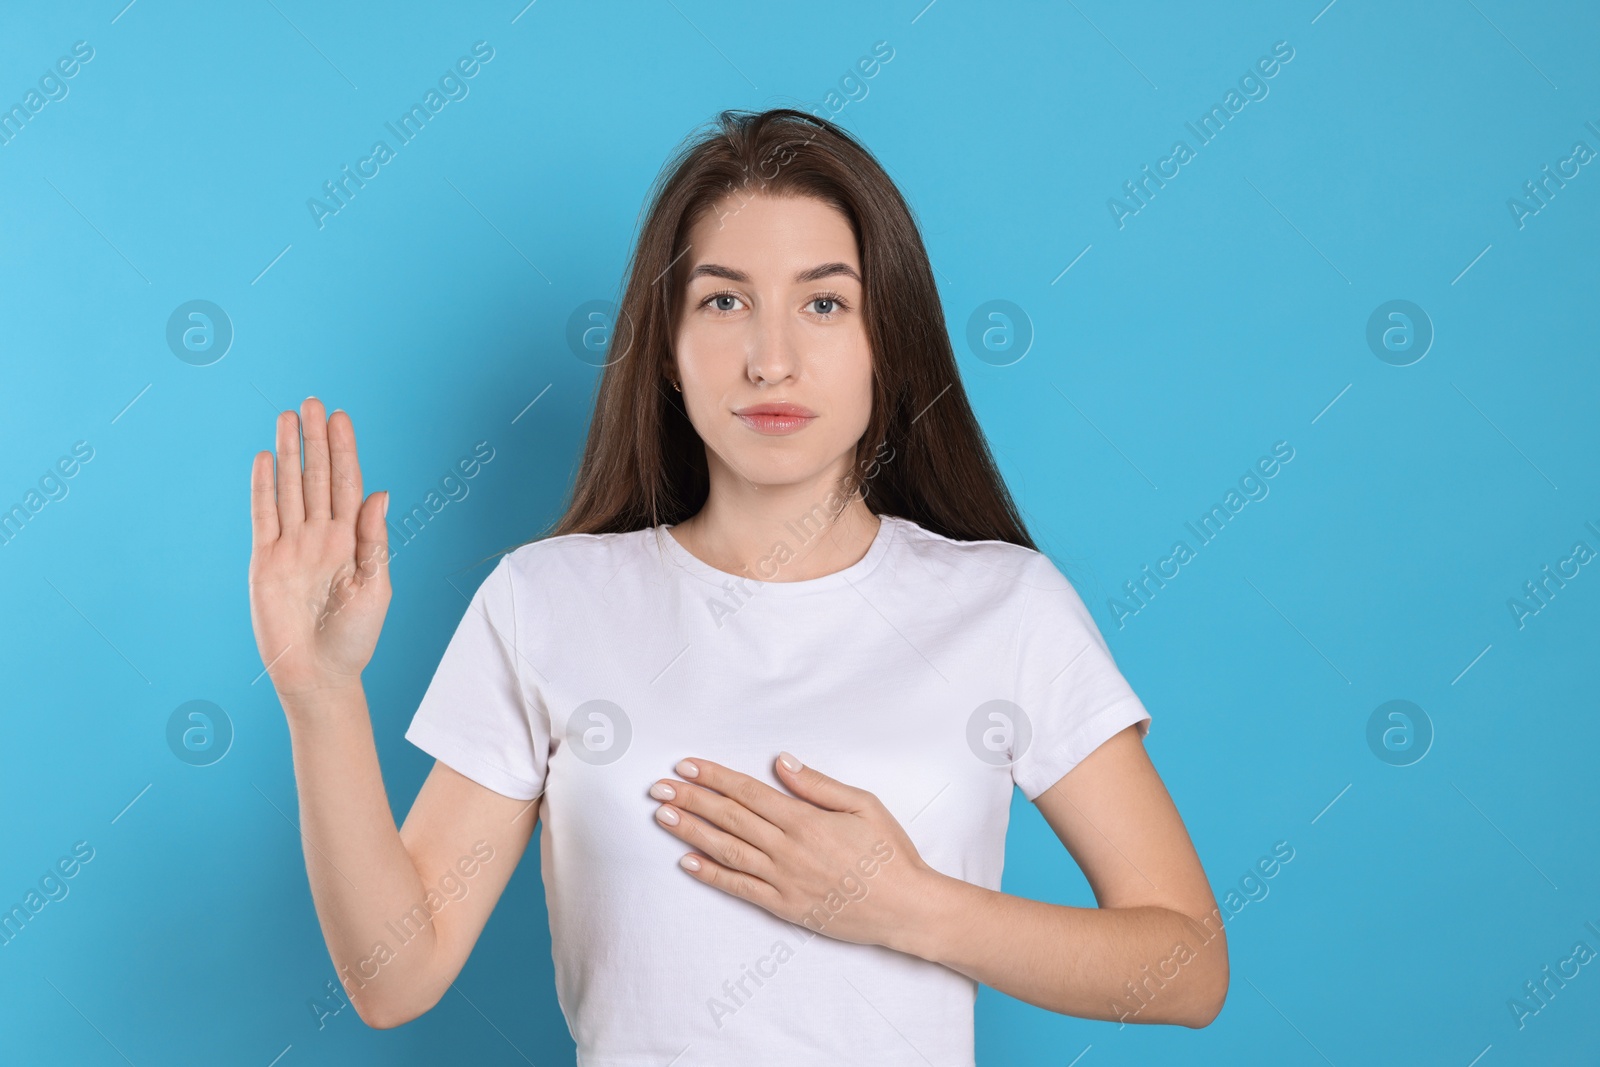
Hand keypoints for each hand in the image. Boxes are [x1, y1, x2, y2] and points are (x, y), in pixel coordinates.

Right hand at [248, 397, 390, 702]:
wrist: (318, 674)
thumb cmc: (354, 636)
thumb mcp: (375, 587)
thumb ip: (374, 540)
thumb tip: (380, 493)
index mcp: (351, 539)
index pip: (346, 484)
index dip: (344, 450)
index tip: (341, 418)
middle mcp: (320, 536)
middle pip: (315, 476)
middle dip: (315, 440)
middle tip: (313, 402)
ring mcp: (291, 545)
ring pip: (288, 487)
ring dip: (287, 453)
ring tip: (287, 417)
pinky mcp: (265, 560)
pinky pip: (262, 516)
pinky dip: (262, 487)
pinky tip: (262, 458)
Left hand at [647, 753, 936, 951]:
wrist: (906, 908)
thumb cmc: (889, 853)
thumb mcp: (863, 805)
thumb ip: (818, 784)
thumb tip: (782, 762)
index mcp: (805, 820)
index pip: (748, 793)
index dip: (714, 777)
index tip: (686, 766)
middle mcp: (787, 849)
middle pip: (729, 818)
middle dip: (691, 799)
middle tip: (658, 787)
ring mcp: (783, 881)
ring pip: (727, 851)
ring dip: (691, 832)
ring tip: (663, 816)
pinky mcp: (785, 907)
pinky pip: (740, 888)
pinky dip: (711, 875)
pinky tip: (688, 862)